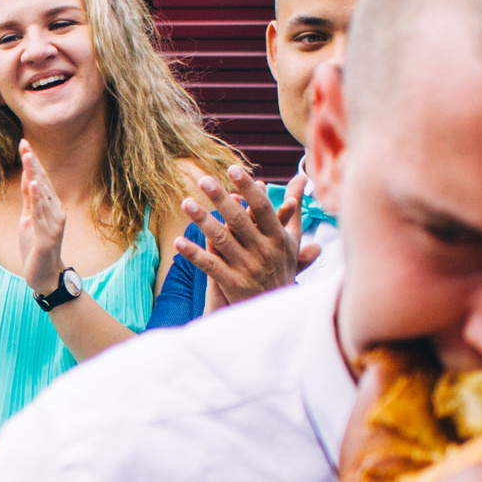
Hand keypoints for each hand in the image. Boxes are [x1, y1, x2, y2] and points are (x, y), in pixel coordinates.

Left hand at [16, 141, 67, 295]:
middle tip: (24, 143)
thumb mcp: (29, 219)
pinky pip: (41, 215)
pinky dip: (37, 199)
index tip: (23, 143)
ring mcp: (53, 224)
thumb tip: (27, 176)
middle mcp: (55, 211)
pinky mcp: (48, 237)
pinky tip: (33, 185)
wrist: (44, 276)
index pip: (40, 179)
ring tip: (28, 157)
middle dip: (33, 163)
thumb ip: (30, 199)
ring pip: (42, 195)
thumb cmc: (36, 247)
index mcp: (50, 207)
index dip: (32, 162)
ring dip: (35, 175)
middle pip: (42, 183)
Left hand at [178, 164, 313, 305]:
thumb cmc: (283, 269)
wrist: (278, 312)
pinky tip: (179, 242)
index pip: (262, 208)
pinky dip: (194, 254)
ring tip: (186, 202)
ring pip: (221, 240)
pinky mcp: (232, 284)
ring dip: (203, 221)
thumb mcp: (292, 239)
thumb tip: (302, 177)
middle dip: (221, 199)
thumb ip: (292, 208)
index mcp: (278, 238)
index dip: (248, 188)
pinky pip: (210, 266)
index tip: (233, 169)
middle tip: (203, 180)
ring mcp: (247, 268)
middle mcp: (263, 251)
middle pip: (239, 220)